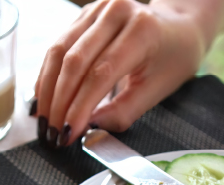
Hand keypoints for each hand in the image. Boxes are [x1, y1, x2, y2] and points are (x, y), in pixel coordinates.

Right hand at [32, 0, 208, 147]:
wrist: (179, 27)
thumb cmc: (174, 58)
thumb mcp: (157, 90)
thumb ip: (124, 111)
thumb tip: (89, 130)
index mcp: (141, 30)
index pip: (101, 72)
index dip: (80, 106)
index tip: (68, 134)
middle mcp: (116, 12)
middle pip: (74, 60)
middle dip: (59, 102)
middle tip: (52, 133)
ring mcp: (97, 10)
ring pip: (58, 51)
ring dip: (48, 90)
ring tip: (44, 121)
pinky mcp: (84, 15)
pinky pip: (58, 46)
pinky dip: (48, 76)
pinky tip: (44, 100)